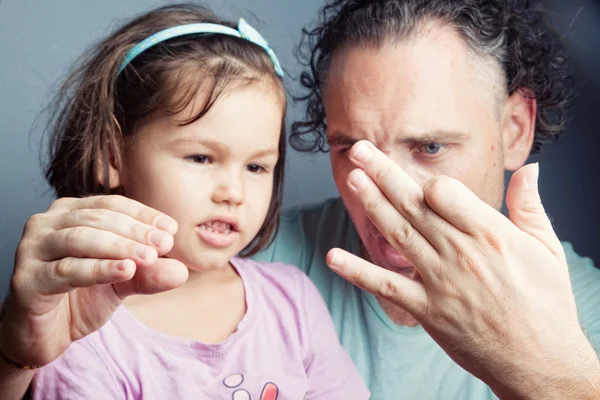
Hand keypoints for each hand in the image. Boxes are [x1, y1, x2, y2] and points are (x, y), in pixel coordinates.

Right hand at [0, 195, 187, 367]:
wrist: (43, 335)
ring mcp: (31, 250)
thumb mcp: (123, 281)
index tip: (171, 230)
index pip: (111, 204)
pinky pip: (67, 270)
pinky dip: (99, 269)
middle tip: (165, 244)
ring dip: (119, 247)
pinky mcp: (26, 280)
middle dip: (135, 231)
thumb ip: (148, 273)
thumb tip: (182, 270)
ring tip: (148, 257)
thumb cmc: (80, 297)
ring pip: (80, 239)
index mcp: (69, 213)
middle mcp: (46, 224)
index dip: (143, 215)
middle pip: (97, 218)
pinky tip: (125, 271)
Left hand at [327, 140, 599, 397]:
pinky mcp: (426, 309)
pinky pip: (385, 286)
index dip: (430, 183)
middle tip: (361, 151)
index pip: (445, 193)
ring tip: (353, 180)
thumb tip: (530, 168)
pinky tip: (333, 257)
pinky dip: (357, 271)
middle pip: (414, 205)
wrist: (540, 361)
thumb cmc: (546, 304)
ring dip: (372, 205)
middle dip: (384, 174)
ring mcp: (439, 281)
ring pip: (397, 234)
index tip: (423, 181)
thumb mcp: (546, 250)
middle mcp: (459, 252)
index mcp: (490, 234)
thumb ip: (530, 207)